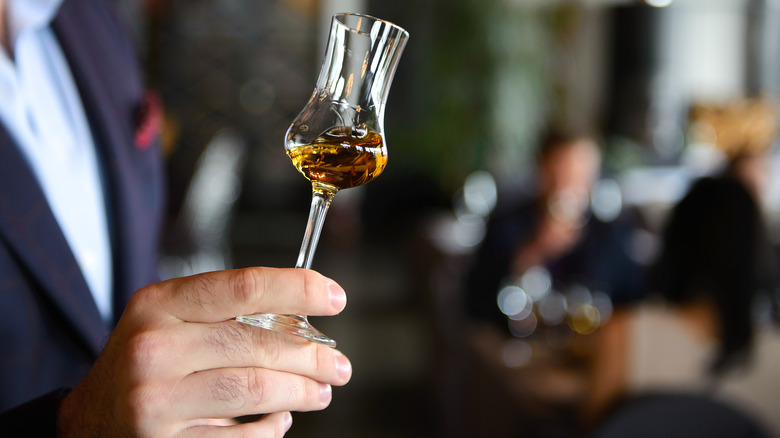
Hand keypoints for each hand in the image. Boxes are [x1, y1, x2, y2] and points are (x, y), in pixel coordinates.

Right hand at [58, 267, 351, 436]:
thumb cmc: (145, 364)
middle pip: (256, 345)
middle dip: (311, 356)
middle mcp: (152, 348)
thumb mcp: (169, 322)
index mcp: (159, 305)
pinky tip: (280, 421)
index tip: (334, 297)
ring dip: (300, 392)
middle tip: (339, 365)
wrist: (87, 423)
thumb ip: (226, 314)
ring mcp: (154, 400)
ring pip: (254, 390)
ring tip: (321, 392)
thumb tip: (304, 319)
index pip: (243, 287)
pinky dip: (270, 430)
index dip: (298, 289)